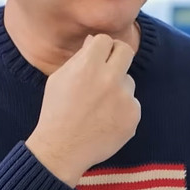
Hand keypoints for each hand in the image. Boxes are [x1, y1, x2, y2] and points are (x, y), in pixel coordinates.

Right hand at [25, 34, 140, 186]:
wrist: (62, 149)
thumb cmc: (56, 112)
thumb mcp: (59, 79)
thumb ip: (79, 58)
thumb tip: (93, 41)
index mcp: (88, 66)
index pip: (105, 40)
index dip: (99, 47)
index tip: (97, 56)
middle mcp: (109, 78)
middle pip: (126, 51)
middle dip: (117, 55)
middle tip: (109, 67)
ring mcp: (124, 98)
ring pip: (128, 81)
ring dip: (117, 88)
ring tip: (98, 107)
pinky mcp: (133, 116)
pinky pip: (132, 104)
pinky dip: (121, 110)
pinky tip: (104, 121)